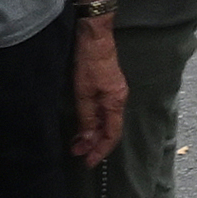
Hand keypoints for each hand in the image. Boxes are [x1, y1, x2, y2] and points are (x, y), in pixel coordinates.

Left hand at [74, 22, 128, 163]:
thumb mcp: (84, 93)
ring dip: (93, 134)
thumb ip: (87, 118)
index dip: (100, 151)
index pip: (112, 135)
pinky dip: (94, 122)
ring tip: (77, 143)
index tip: (87, 162)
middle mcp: (119, 99)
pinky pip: (104, 111)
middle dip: (94, 145)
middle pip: (110, 129)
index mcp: (116, 102)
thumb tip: (88, 141)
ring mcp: (114, 92)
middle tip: (77, 154)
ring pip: (107, 121)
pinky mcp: (108, 86)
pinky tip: (85, 125)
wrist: (94, 35)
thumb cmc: (90, 61)